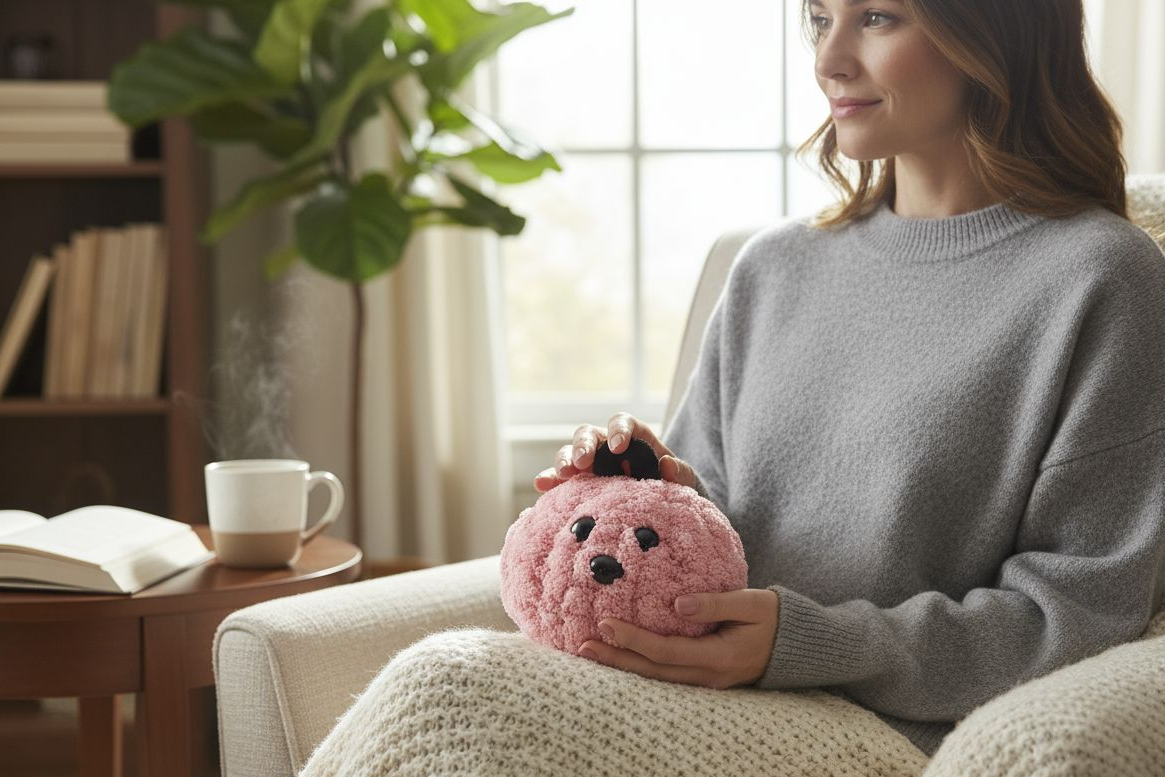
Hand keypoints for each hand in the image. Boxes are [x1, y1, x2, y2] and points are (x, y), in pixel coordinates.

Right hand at [533, 412, 697, 492]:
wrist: (663, 511)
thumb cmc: (673, 488)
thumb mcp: (684, 481)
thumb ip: (680, 473)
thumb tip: (667, 465)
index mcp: (633, 437)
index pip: (623, 423)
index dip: (619, 430)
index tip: (619, 446)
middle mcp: (607, 446)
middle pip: (589, 434)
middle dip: (584, 446)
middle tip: (583, 463)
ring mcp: (590, 465)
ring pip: (570, 453)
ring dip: (564, 460)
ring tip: (561, 475)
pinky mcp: (577, 484)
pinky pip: (560, 479)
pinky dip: (550, 480)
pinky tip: (542, 486)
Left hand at [577, 588, 780, 689]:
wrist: (799, 645)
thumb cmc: (776, 618)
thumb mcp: (753, 603)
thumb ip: (716, 603)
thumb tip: (678, 603)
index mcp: (719, 657)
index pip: (665, 651)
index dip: (633, 639)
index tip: (605, 622)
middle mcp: (710, 676)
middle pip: (653, 672)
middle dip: (617, 659)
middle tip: (583, 645)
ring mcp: (707, 682)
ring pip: (657, 678)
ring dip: (624, 665)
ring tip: (592, 652)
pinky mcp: (705, 678)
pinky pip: (667, 675)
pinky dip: (641, 666)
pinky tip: (621, 655)